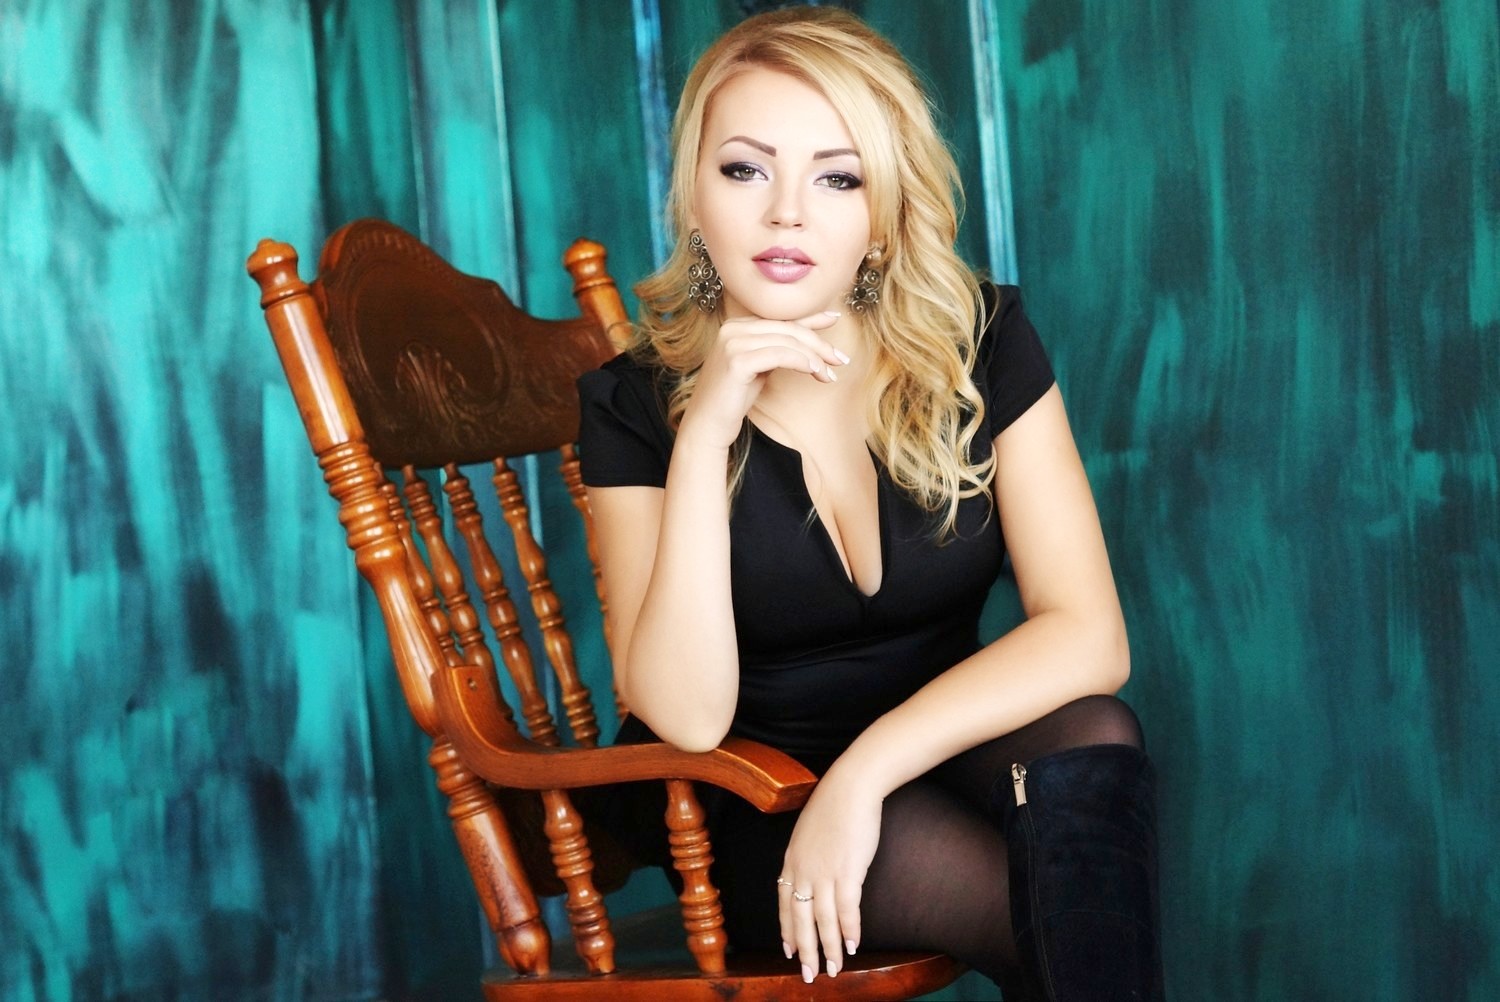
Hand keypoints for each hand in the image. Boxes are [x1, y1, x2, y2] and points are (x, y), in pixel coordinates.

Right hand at [677, 311, 848, 450]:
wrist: (708, 423)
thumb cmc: (734, 398)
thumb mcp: (761, 367)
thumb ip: (779, 348)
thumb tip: (809, 339)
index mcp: (737, 326)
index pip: (782, 320)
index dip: (811, 319)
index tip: (834, 319)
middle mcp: (733, 328)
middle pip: (788, 330)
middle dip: (819, 344)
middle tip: (841, 360)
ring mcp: (732, 342)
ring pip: (787, 342)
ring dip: (814, 358)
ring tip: (829, 375)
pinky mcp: (736, 360)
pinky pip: (779, 355)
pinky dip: (801, 362)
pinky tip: (815, 372)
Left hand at [776, 768, 881, 982]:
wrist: (851, 786)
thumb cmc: (834, 804)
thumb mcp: (808, 831)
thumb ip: (806, 853)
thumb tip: (812, 870)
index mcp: (791, 860)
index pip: (783, 903)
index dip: (786, 929)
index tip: (788, 949)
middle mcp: (803, 870)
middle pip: (800, 919)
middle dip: (804, 950)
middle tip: (808, 974)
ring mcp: (824, 872)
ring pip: (823, 920)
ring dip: (828, 948)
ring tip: (833, 969)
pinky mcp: (848, 871)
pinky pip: (846, 909)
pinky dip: (849, 930)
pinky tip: (852, 945)